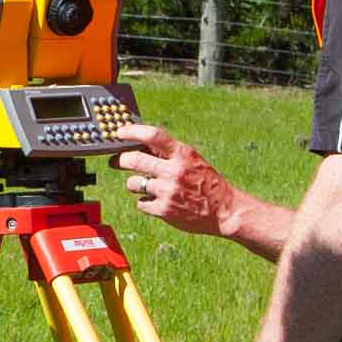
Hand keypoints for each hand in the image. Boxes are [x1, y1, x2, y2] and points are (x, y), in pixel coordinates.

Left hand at [110, 126, 240, 239]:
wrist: (224, 210)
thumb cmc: (206, 183)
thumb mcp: (192, 160)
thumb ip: (168, 153)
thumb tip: (139, 144)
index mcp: (183, 154)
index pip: (153, 135)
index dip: (132, 132)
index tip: (120, 133)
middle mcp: (174, 171)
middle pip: (134, 160)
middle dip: (120, 160)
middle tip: (117, 161)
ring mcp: (168, 191)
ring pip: (133, 183)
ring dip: (134, 183)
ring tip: (145, 185)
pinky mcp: (164, 210)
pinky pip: (141, 203)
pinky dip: (145, 202)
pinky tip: (157, 201)